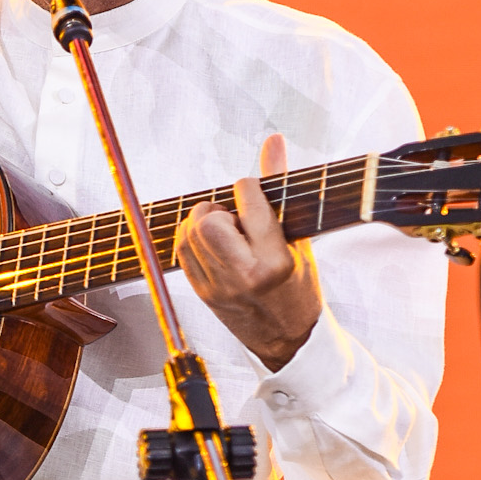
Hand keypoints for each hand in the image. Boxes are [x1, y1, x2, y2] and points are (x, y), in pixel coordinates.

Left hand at [175, 134, 321, 373]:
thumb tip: (273, 140)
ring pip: (188, 235)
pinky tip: (212, 243)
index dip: (248, 187)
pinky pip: (181, 253)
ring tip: (225, 230)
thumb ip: (280, 189)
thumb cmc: (299, 286)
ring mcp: (219, 287)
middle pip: (208, 222)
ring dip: (202, 222)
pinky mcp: (202, 293)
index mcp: (275, 261)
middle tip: (233, 217)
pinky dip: (192, 239)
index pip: (248, 202)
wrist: (287, 340)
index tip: (253, 191)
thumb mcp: (299, 239)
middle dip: (217, 209)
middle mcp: (244, 276)